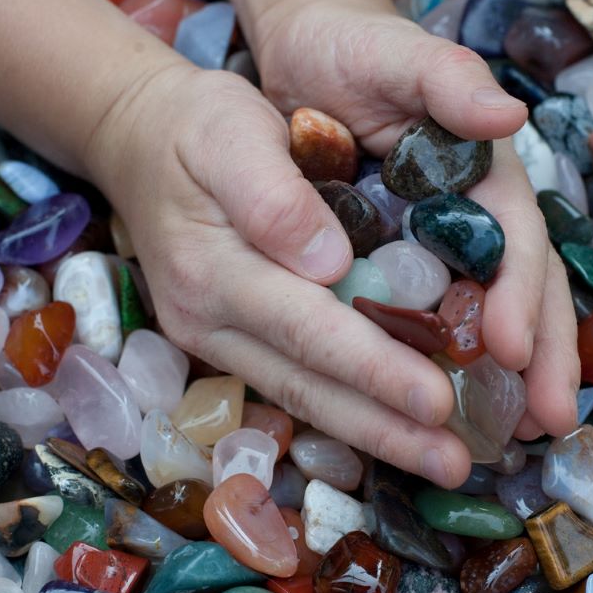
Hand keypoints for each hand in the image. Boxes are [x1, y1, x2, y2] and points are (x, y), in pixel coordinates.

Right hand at [86, 62, 474, 486]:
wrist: (136, 139)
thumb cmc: (195, 127)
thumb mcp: (230, 131)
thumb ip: (274, 197)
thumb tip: (330, 262)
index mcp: (213, 271)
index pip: (308, 331)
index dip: (375, 370)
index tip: (438, 402)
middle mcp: (210, 320)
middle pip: (308, 386)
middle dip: (385, 429)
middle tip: (457, 465)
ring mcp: (216, 338)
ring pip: (304, 396)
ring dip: (375, 433)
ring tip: (443, 462)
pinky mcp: (231, 339)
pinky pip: (296, 382)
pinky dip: (350, 408)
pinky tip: (397, 425)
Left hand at [253, 0, 579, 441]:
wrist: (310, 52)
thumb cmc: (356, 47)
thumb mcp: (399, 52)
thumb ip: (449, 80)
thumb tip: (507, 118)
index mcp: (484, 171)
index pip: (516, 239)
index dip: (520, 294)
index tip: (509, 348)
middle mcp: (474, 213)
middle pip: (523, 289)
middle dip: (541, 355)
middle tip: (546, 423)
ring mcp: (442, 241)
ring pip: (486, 316)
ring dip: (507, 376)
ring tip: (516, 437)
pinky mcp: (404, 261)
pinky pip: (434, 319)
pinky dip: (446, 364)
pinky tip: (444, 410)